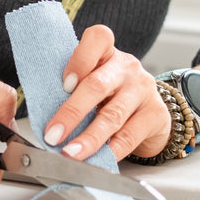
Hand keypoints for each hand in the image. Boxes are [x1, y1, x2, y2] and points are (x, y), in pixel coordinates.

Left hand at [41, 24, 169, 161]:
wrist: (149, 110)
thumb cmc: (111, 94)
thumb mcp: (94, 81)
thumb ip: (73, 88)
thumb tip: (44, 114)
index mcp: (108, 53)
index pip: (97, 39)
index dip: (79, 60)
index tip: (64, 84)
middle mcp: (127, 67)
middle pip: (98, 85)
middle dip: (72, 112)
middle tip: (53, 134)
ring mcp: (143, 90)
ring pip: (112, 116)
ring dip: (88, 138)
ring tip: (70, 153)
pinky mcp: (155, 115)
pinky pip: (128, 137)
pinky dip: (109, 151)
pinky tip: (95, 160)